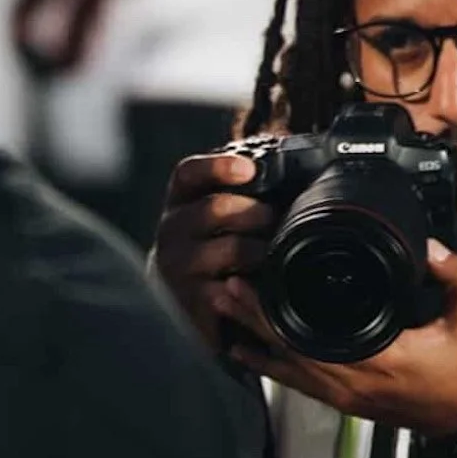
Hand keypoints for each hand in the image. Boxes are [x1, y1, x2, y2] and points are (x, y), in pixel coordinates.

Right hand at [151, 151, 274, 353]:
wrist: (184, 301)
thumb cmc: (211, 247)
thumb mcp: (215, 215)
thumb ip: (239, 189)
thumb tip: (284, 157)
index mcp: (179, 201)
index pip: (189, 173)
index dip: (218, 166)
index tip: (249, 169)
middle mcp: (172, 230)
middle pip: (216, 208)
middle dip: (256, 211)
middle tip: (273, 219)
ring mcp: (178, 266)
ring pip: (233, 248)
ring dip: (263, 249)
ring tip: (272, 254)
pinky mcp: (192, 300)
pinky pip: (235, 290)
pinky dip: (257, 285)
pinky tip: (261, 285)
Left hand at [215, 238, 456, 435]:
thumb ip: (456, 276)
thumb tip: (430, 245)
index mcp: (379, 360)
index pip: (309, 337)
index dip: (274, 312)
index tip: (251, 280)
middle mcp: (353, 383)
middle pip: (285, 351)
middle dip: (252, 319)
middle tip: (224, 286)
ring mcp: (346, 396)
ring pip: (285, 370)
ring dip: (254, 340)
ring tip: (224, 311)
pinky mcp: (346, 402)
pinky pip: (297, 383)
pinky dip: (270, 365)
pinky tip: (248, 349)